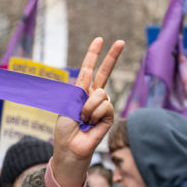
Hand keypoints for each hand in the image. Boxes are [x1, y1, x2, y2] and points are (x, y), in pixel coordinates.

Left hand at [51, 38, 124, 186]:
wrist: (70, 147)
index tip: (99, 40)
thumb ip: (79, 88)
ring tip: (83, 119)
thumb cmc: (65, 128)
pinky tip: (91, 123)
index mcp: (81, 92)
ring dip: (88, 107)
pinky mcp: (109, 116)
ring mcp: (102, 106)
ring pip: (100, 93)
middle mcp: (93, 96)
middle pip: (105, 72)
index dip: (93, 55)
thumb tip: (89, 71)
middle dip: (112, 56)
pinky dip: (95, 113)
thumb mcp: (67, 104)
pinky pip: (105, 106)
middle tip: (120, 41)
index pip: (89, 70)